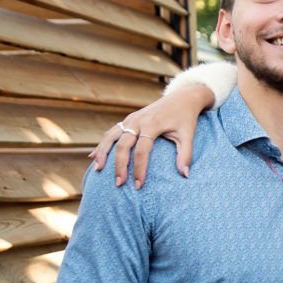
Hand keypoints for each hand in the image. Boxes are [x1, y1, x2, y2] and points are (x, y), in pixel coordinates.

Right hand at [90, 84, 213, 188]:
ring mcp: (130, 119)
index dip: (139, 168)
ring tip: (98, 170)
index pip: (142, 150)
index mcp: (152, 124)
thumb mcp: (188, 136)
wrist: (181, 98)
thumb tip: (185, 175)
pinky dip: (102, 145)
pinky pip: (111, 133)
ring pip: (110, 137)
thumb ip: (186, 155)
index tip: (139, 185)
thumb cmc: (185, 119)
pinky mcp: (127, 120)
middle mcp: (137, 121)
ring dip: (103, 153)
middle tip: (119, 183)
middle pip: (122, 145)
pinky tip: (94, 157)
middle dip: (119, 166)